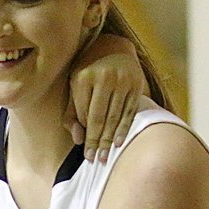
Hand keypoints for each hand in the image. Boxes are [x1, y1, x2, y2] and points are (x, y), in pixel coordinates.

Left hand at [66, 37, 144, 162]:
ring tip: (105, 157)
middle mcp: (104, 77)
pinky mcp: (136, 84)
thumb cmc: (88, 71)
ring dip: (110, 139)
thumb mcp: (74, 86)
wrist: (114, 48)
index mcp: (83, 77)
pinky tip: (119, 143)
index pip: (83, 113)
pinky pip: (129, 111)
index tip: (85, 151)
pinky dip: (124, 128)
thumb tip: (77, 139)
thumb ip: (71, 112)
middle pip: (99, 117)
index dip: (85, 133)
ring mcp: (122, 80)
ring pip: (114, 116)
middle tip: (95, 160)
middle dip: (96, 141)